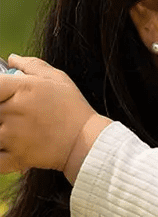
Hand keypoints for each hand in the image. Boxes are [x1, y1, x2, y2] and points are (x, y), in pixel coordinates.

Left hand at [0, 54, 109, 179]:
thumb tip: (12, 59)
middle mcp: (12, 111)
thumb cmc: (74, 109)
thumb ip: (32, 66)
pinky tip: (4, 147)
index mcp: (20, 88)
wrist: (89, 143)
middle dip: (0, 111)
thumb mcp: (58, 79)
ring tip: (10, 128)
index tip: (0, 92)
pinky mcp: (16, 157)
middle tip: (8, 113)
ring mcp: (12, 137)